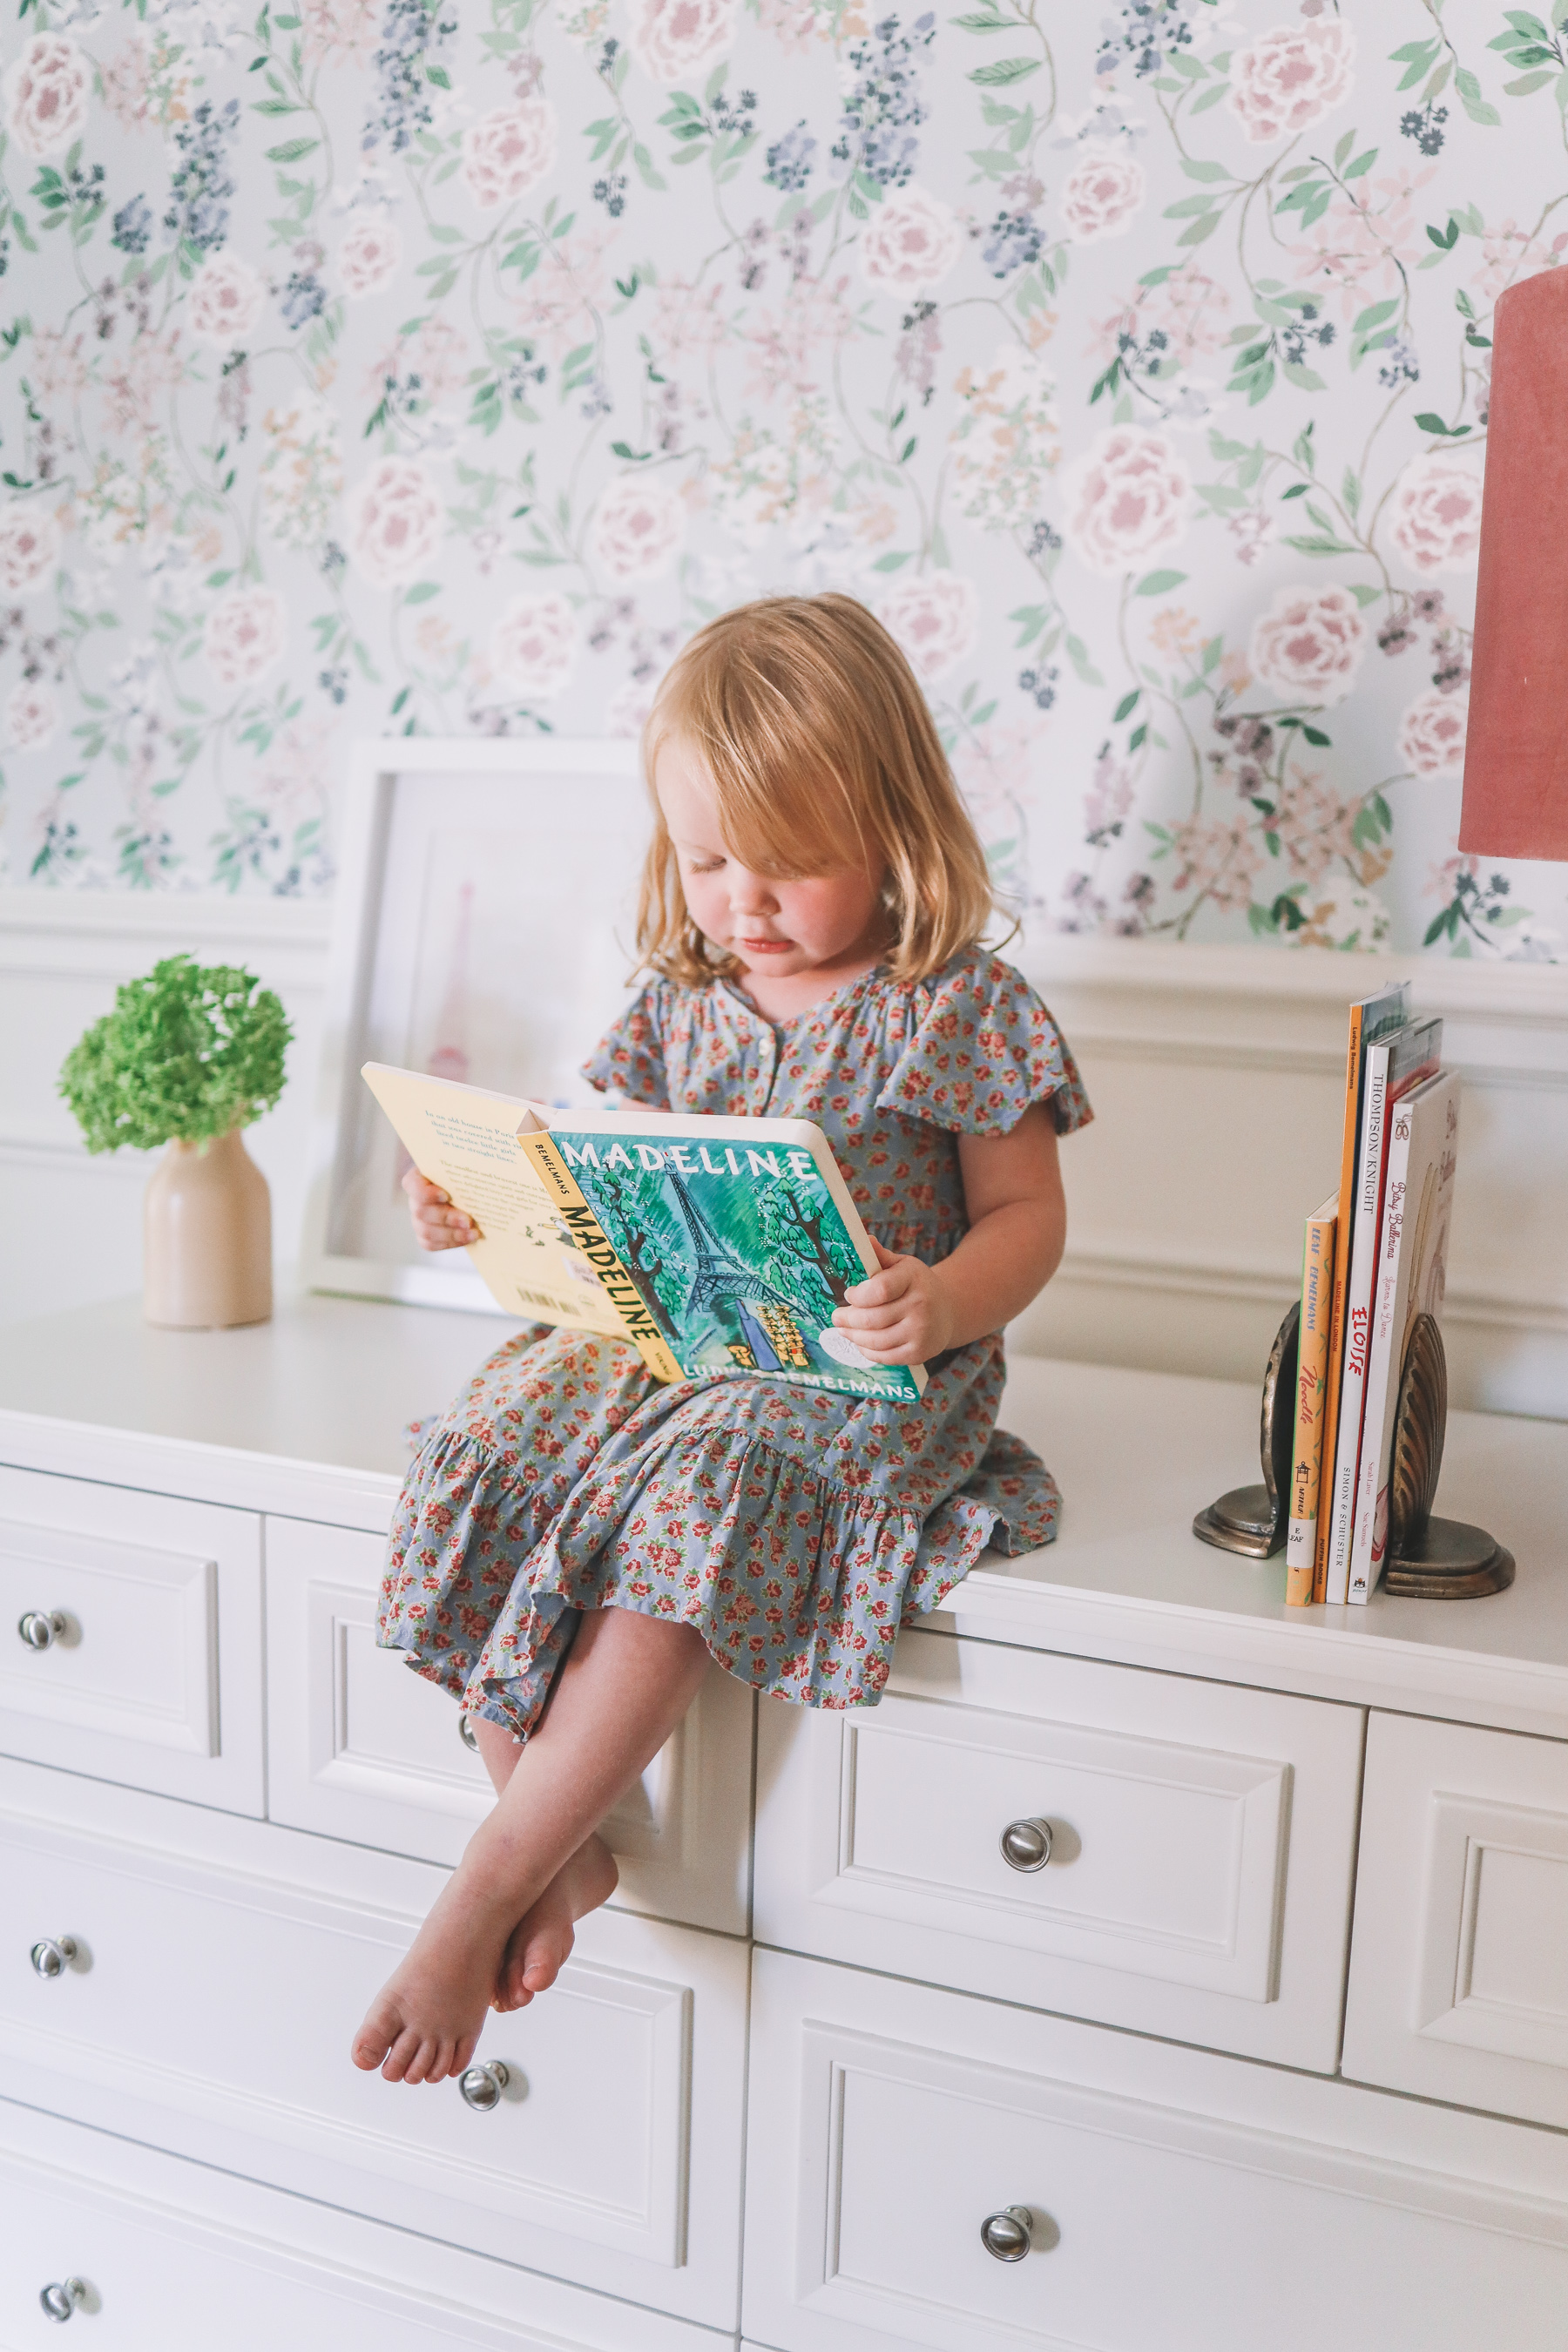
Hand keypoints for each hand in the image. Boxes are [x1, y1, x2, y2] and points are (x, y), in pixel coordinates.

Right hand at [403, 1164, 480, 1252]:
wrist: (469, 1190)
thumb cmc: (468, 1172)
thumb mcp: (467, 1163)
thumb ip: (470, 1164)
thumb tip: (492, 1165)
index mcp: (421, 1176)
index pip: (413, 1184)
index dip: (425, 1192)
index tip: (445, 1195)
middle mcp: (415, 1198)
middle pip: (421, 1211)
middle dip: (446, 1218)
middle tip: (468, 1221)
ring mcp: (418, 1218)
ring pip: (426, 1231)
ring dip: (451, 1234)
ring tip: (474, 1233)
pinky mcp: (425, 1235)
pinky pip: (430, 1244)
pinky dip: (451, 1243)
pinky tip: (468, 1239)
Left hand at [832, 1238, 954, 1366]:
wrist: (947, 1311)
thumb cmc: (916, 1286)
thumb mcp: (903, 1266)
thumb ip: (880, 1256)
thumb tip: (862, 1239)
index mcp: (913, 1278)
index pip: (879, 1289)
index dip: (858, 1295)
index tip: (849, 1294)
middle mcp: (920, 1305)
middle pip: (872, 1318)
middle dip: (848, 1319)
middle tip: (837, 1317)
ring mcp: (921, 1331)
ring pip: (875, 1340)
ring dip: (854, 1336)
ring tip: (844, 1330)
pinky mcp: (919, 1352)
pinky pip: (885, 1356)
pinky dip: (868, 1352)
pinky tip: (861, 1344)